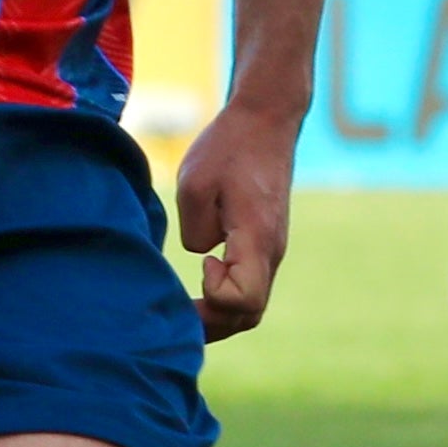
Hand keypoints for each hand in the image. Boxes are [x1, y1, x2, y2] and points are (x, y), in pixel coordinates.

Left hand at [175, 94, 296, 342]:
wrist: (266, 122)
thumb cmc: (228, 148)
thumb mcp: (195, 183)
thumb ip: (194, 229)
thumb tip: (203, 256)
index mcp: (257, 237)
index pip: (245, 299)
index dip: (216, 295)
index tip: (205, 263)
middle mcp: (271, 251)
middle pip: (248, 315)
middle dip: (210, 324)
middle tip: (174, 312)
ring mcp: (272, 251)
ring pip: (251, 307)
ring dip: (218, 316)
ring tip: (183, 310)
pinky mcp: (265, 246)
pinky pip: (250, 288)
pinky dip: (226, 301)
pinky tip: (200, 289)